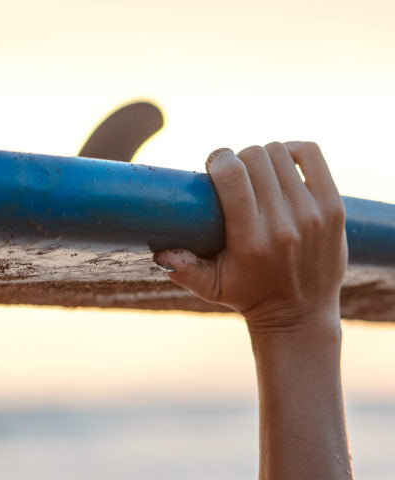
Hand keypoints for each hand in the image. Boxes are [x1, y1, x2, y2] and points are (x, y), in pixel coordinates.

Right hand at [153, 142, 346, 332]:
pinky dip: (294, 151)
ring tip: (257, 173)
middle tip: (234, 174)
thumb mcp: (211, 288)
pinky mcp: (333, 207)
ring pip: (282, 153)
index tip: (214, 166)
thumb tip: (161, 252)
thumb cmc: (248, 296)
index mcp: (250, 242)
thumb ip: (184, 271)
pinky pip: (312, 155)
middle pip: (256, 158)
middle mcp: (283, 226)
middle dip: (239, 159)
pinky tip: (283, 164)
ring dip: (264, 156)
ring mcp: (312, 214)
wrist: (300, 313)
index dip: (220, 160)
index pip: (234, 178)